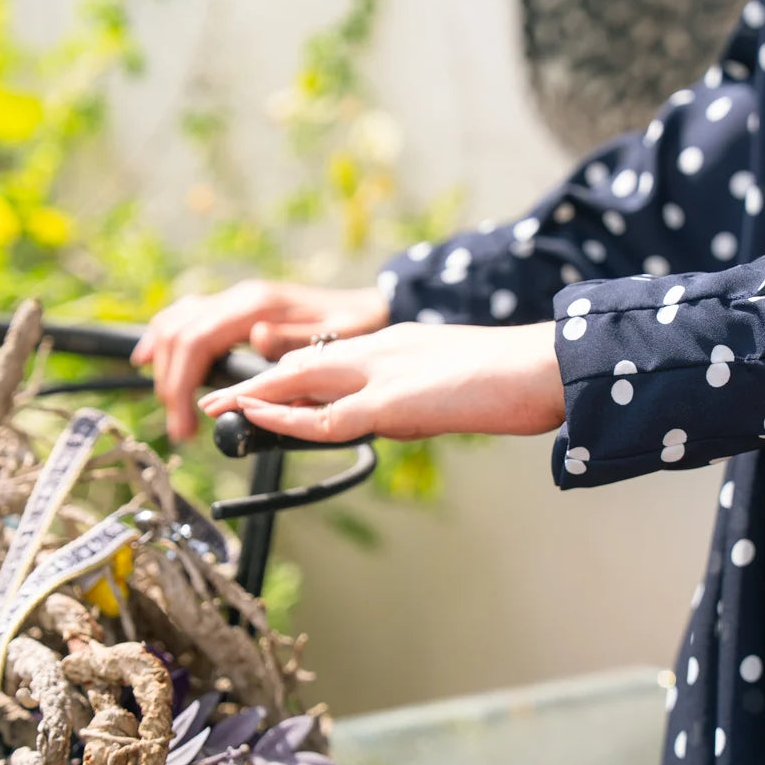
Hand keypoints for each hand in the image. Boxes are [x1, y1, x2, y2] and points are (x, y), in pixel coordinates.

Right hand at [131, 281, 389, 441]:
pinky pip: (185, 316)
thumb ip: (295, 338)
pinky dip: (164, 338)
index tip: (188, 425)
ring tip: (170, 407)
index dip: (183, 384)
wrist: (368, 306)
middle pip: (180, 336)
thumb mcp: (338, 334)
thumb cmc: (356, 326)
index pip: (199, 342)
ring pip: (176, 323)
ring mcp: (234, 299)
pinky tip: (149, 359)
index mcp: (259, 306)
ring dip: (163, 365)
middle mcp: (240, 297)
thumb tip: (256, 338)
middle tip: (181, 429)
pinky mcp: (233, 307)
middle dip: (172, 386)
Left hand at [197, 321, 565, 442]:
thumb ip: (420, 397)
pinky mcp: (394, 400)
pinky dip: (288, 418)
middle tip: (219, 395)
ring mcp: (386, 372)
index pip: (333, 356)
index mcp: (401, 344)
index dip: (293, 373)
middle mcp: (384, 349)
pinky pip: (328, 416)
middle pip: (305, 361)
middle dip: (259, 380)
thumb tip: (401, 419)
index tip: (266, 388)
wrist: (546, 367)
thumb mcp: (455, 384)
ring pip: (303, 380)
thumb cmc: (517, 380)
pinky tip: (260, 418)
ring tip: (218, 405)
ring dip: (257, 395)